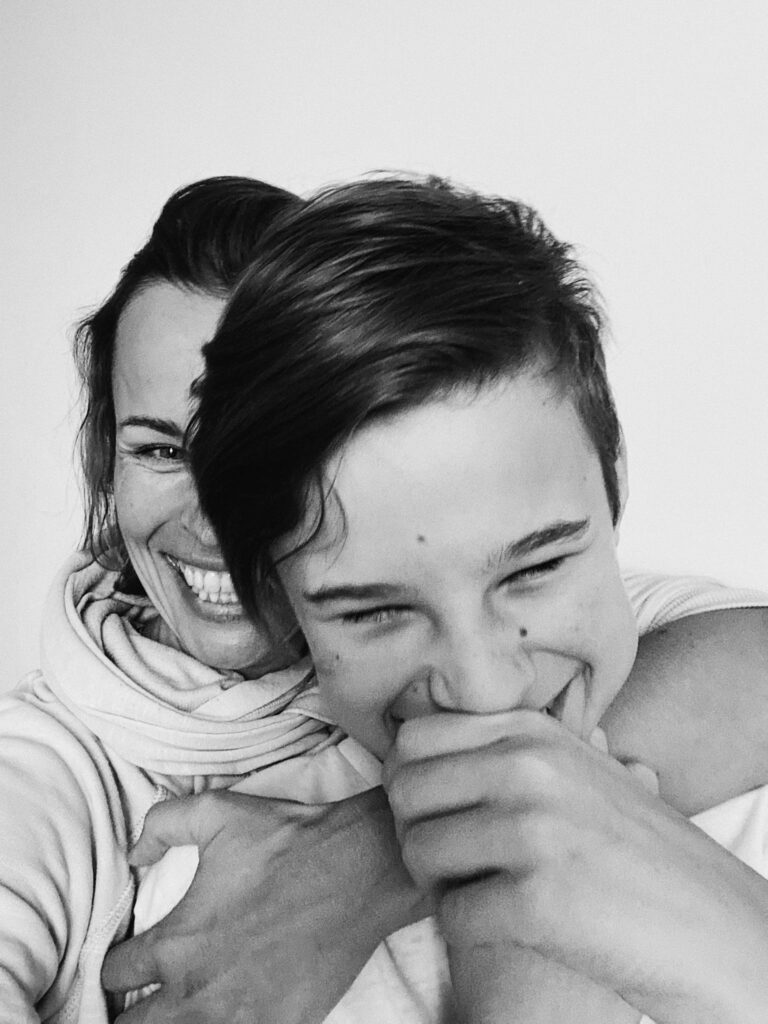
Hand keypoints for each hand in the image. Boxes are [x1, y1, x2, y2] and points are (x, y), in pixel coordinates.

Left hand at [103, 788, 424, 1023]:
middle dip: (131, 1012)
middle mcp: (197, 993)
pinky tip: (226, 1010)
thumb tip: (134, 853)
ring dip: (171, 1022)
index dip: (116, 963)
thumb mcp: (217, 812)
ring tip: (182, 1005)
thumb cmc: (288, 841)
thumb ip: (161, 825)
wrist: (358, 869)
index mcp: (176, 944)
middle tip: (144, 996)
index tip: (129, 957)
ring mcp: (237, 1018)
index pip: (114, 974)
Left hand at [384, 710, 767, 1023]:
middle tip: (451, 861)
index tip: (437, 812)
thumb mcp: (574, 769)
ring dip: (438, 883)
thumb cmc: (633, 849)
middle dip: (415, 831)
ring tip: (481, 891)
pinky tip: (510, 924)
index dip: (410, 782)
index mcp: (531, 730)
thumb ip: (504, 749)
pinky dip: (470, 928)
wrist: (714, 924)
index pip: (413, 738)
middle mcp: (528, 766)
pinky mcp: (538, 898)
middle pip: (403, 791)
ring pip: (418, 852)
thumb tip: (409, 743)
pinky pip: (452, 913)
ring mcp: (533, 829)